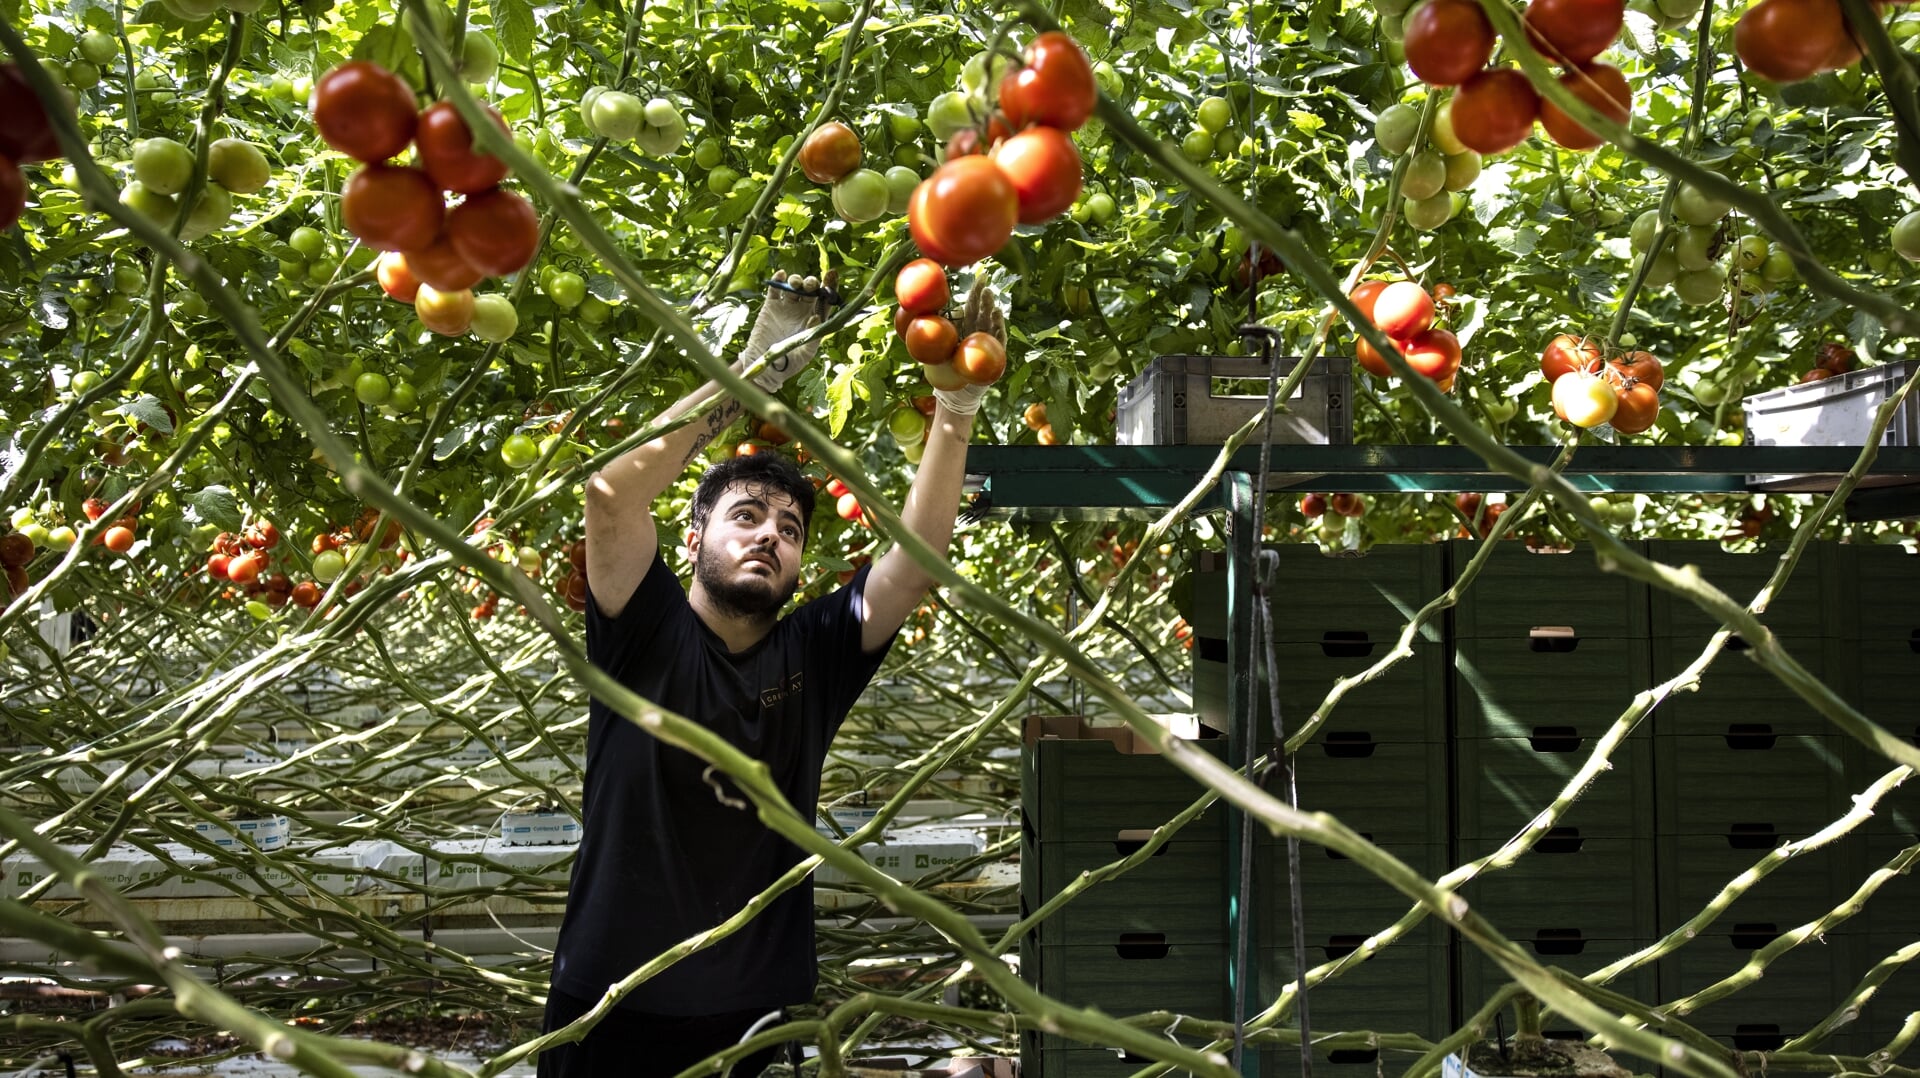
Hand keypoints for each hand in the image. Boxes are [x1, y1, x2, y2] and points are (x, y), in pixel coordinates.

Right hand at [744, 267, 840, 391]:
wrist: (767, 367)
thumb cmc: (791, 363)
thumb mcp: (806, 352)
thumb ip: (813, 334)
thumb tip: (817, 317)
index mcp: (815, 319)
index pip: (826, 300)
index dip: (830, 286)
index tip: (832, 275)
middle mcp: (802, 310)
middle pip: (810, 290)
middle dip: (812, 283)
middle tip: (810, 284)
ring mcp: (787, 307)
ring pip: (794, 286)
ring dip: (796, 280)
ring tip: (795, 283)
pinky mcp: (771, 306)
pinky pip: (775, 289)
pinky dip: (778, 280)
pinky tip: (781, 275)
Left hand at [934, 283, 1003, 416]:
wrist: (953, 391)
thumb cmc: (943, 369)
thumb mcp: (933, 345)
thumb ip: (929, 327)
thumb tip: (917, 305)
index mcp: (965, 326)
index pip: (971, 305)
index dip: (975, 292)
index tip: (979, 277)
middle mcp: (978, 331)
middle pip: (982, 311)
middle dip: (983, 297)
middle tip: (984, 284)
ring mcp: (987, 342)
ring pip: (990, 322)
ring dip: (990, 310)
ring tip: (990, 299)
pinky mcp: (994, 354)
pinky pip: (997, 338)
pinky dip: (998, 327)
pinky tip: (997, 315)